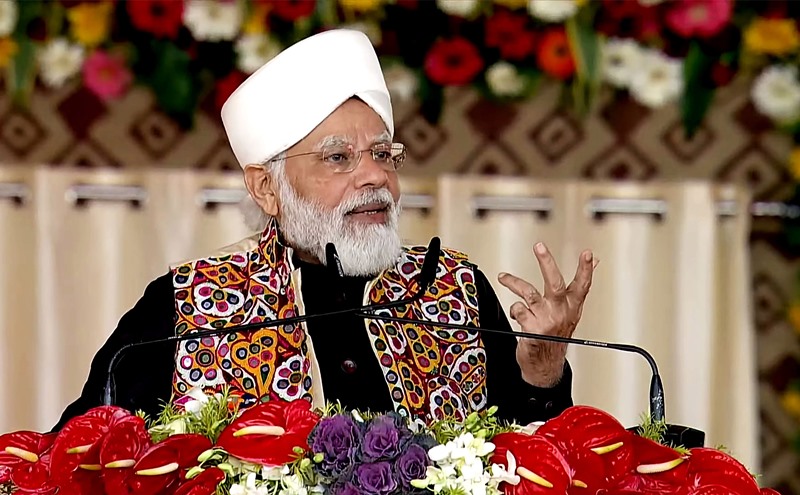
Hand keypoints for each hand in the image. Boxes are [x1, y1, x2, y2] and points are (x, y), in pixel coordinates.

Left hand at [498, 242, 597, 386]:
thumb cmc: (556, 334)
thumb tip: (596, 261)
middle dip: (546, 262)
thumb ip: (579, 285)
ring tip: (503, 277)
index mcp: (572, 306)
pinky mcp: (531, 331)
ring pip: (528, 294)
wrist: (544, 365)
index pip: (583, 285)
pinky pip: (518, 310)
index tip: (589, 254)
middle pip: (554, 283)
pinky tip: (517, 313)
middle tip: (539, 246)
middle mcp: (560, 312)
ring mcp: (546, 322)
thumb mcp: (572, 310)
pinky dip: (515, 309)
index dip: (586, 269)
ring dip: (513, 282)